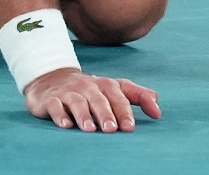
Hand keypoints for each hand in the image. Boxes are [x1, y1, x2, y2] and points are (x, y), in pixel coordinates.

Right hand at [23, 68, 160, 131]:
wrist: (51, 78)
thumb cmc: (90, 89)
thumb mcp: (114, 89)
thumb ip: (137, 96)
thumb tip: (158, 110)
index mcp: (104, 84)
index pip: (117, 95)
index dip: (124, 110)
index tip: (130, 127)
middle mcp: (87, 87)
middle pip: (98, 99)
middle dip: (106, 114)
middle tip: (112, 129)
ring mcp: (68, 92)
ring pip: (77, 102)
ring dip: (84, 115)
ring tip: (91, 129)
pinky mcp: (50, 99)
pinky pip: (55, 106)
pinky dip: (60, 115)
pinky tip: (66, 125)